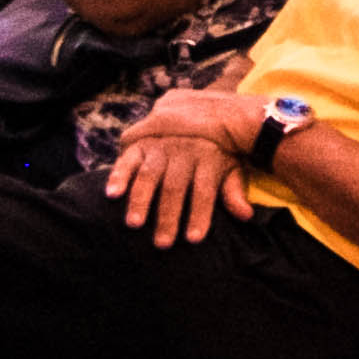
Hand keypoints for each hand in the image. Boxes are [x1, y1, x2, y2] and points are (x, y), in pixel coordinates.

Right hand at [110, 128, 255, 246]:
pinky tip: (112, 195)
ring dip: (140, 200)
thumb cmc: (215, 152)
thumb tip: (246, 215)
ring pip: (149, 175)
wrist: (196, 115)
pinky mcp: (140, 144)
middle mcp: (183, 151)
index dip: (200, 214)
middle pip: (175, 186)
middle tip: (163, 244)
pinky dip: (118, 176)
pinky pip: (127, 160)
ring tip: (134, 224)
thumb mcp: (230, 165)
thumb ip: (234, 189)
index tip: (194, 240)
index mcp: (209, 157)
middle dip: (168, 216)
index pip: (205, 190)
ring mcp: (160, 146)